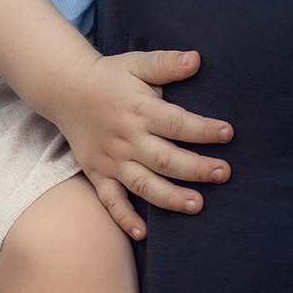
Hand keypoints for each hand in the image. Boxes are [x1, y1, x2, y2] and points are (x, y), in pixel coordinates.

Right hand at [53, 49, 231, 237]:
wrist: (65, 89)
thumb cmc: (110, 77)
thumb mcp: (137, 64)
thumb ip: (166, 64)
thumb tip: (197, 58)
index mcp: (140, 110)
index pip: (176, 123)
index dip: (202, 129)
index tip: (227, 133)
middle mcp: (127, 138)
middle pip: (165, 158)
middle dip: (196, 168)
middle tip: (224, 173)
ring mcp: (112, 159)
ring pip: (143, 184)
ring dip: (170, 197)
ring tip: (197, 205)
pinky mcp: (98, 173)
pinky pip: (110, 200)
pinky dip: (124, 218)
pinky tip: (143, 233)